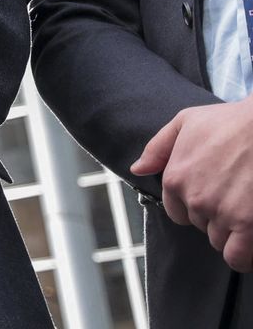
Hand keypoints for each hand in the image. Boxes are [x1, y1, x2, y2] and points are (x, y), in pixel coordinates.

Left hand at [134, 97, 252, 270]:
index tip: (214, 197)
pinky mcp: (248, 224)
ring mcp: (221, 213)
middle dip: (216, 217)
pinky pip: (238, 257)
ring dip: (232, 233)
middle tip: (234, 199)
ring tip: (245, 211)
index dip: (196, 208)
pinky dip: (243, 256)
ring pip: (220, 241)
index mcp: (175, 178)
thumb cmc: (231, 122)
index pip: (177, 213)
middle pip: (201, 226)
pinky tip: (249, 244)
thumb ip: (158, 147)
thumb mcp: (186, 123)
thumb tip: (137, 169)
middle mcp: (194, 199)